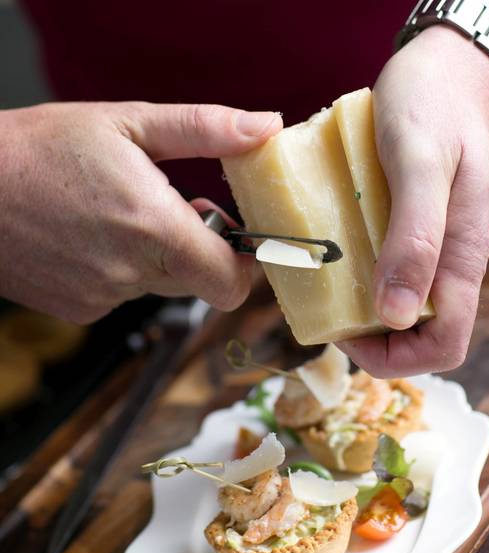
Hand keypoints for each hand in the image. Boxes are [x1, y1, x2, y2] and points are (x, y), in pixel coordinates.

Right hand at [0, 102, 281, 321]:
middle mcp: (131, 273)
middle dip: (200, 250)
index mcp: (154, 228)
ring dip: (158, 258)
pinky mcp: (80, 310)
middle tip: (172, 208)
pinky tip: (93, 238)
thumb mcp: (129, 122)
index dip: (242, 263)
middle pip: (199, 282)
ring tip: (122, 216)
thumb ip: (205, 129)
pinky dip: (123, 271)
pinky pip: (125, 296)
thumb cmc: (40, 148)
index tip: (232, 234)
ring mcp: (103, 298)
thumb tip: (264, 127)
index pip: (230, 283)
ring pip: (161, 287)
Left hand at [340, 26, 488, 376]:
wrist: (447, 68)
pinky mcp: (416, 232)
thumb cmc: (435, 104)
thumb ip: (416, 236)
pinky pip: (392, 274)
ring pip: (404, 309)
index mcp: (462, 258)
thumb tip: (398, 315)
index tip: (350, 334)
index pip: (445, 345)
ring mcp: (435, 250)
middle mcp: (451, 264)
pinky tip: (335, 258)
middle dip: (375, 341)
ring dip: (364, 312)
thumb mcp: (421, 164)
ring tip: (327, 286)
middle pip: (422, 336)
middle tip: (330, 311)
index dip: (397, 358)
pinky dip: (362, 280)